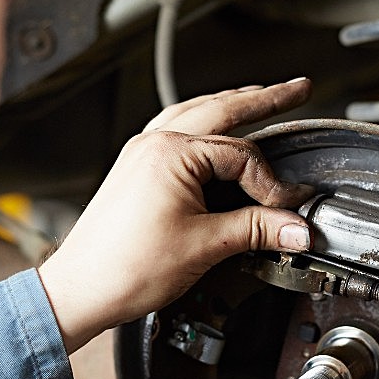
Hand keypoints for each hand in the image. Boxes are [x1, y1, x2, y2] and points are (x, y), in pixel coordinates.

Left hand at [38, 79, 315, 351]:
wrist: (81, 289)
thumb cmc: (126, 268)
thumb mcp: (205, 246)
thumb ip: (257, 230)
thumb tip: (297, 228)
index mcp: (172, 154)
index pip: (242, 157)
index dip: (272, 184)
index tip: (290, 209)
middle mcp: (154, 143)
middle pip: (222, 109)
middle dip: (264, 98)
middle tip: (298, 88)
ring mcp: (141, 152)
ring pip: (196, 112)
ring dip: (231, 103)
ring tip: (261, 96)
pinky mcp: (135, 167)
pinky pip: (176, 128)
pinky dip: (203, 121)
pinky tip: (213, 127)